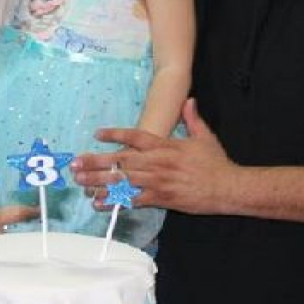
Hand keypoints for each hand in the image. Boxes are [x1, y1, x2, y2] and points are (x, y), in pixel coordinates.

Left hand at [71, 98, 237, 214]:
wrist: (228, 187)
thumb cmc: (216, 162)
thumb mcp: (205, 136)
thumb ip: (192, 119)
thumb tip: (189, 100)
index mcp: (165, 145)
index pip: (135, 136)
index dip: (115, 134)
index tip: (97, 134)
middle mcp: (157, 161)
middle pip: (121, 160)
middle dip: (96, 161)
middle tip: (75, 163)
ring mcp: (158, 181)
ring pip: (123, 180)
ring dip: (99, 180)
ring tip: (80, 181)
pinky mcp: (161, 198)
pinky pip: (133, 200)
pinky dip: (115, 201)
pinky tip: (98, 203)